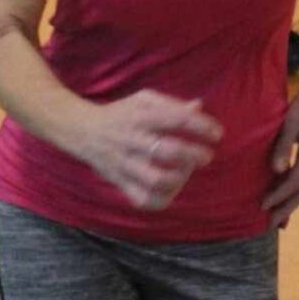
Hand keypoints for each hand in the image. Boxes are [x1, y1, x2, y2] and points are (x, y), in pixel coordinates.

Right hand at [82, 92, 223, 211]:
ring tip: (185, 173)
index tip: (217, 133)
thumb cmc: (120, 113)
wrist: (81, 130)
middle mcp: (132, 139)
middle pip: (168, 151)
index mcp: (141, 116)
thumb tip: (199, 107)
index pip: (176, 119)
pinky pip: (142, 199)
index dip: (201, 126)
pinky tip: (170, 190)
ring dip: (178, 179)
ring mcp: (125, 163)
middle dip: (194, 155)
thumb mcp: (143, 100)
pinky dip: (160, 200)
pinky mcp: (119, 182)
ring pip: (155, 179)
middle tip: (206, 156)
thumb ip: (172, 104)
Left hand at [261, 87, 298, 227]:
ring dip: (290, 203)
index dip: (279, 196)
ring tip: (276, 217)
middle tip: (269, 224)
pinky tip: (283, 196)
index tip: (262, 206)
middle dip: (286, 209)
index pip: (295, 183)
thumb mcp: (291, 124)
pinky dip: (293, 192)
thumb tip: (277, 170)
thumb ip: (284, 147)